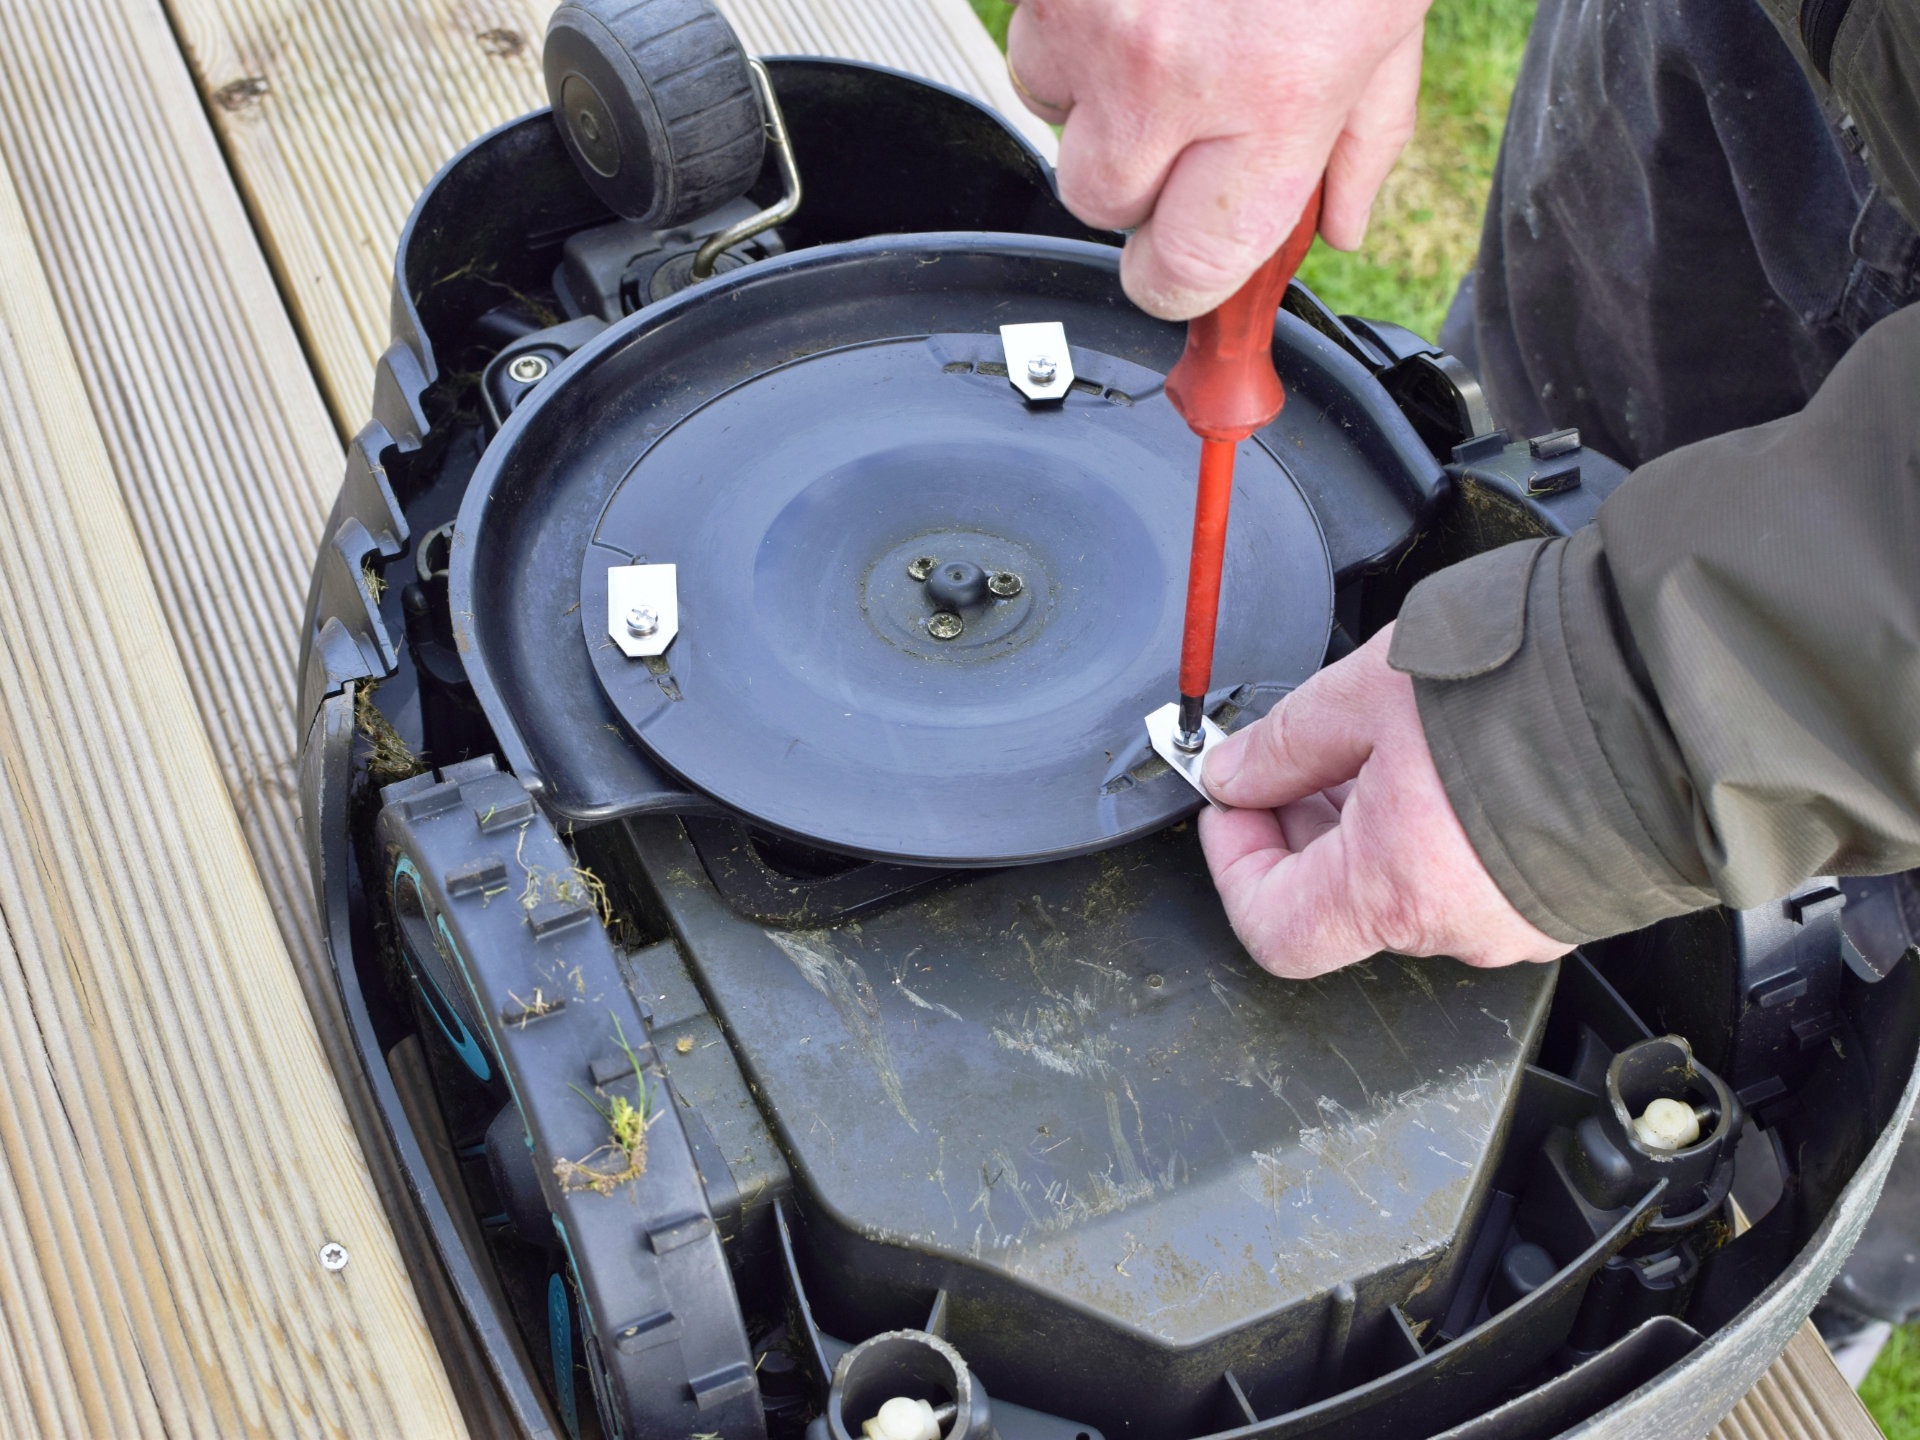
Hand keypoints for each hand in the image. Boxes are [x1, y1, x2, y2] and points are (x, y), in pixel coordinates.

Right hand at [1005, 0, 1429, 318]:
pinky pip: (1030, 47)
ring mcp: (1095, 21)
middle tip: (1190, 134)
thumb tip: (1340, 225)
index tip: (1187, 273)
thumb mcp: (1393, 16)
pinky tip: (1128, 5)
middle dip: (1140, 186)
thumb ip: (1367, 135)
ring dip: (1096, 108)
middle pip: (1104, 206)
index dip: (1182, 281)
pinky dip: (1069, 40)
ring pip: (1056, 126)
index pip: (1190, 270)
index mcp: (1277, 99)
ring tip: (1161, 48)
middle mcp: (1171, 73)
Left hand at [1198, 626, 1570, 977]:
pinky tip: (1443, 755)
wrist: (1681, 686)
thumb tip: (1232, 772)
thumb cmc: (1536, 688)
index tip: (1232, 800)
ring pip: (1406, 882)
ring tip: (1380, 735)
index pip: (1271, 929)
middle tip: (1298, 752)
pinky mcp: (1565, 893)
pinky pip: (1472, 872)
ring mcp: (1519, 919)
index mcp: (1394, 891)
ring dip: (1370, 818)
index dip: (1233, 862)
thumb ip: (1284, 743)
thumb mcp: (1369, 692)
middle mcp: (1457, 927)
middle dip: (1301, 825)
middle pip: (1338, 903)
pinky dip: (1435, 825)